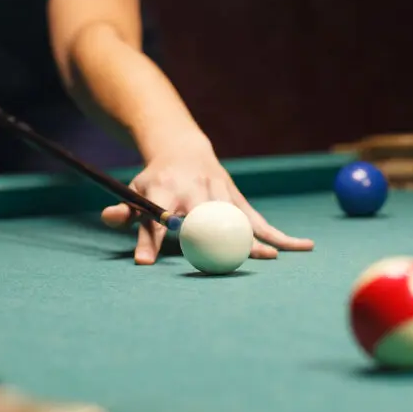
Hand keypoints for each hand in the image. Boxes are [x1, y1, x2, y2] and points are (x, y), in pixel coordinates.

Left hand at [101, 142, 313, 263]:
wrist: (182, 150)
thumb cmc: (156, 181)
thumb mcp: (137, 193)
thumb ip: (127, 213)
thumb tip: (109, 219)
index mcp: (165, 189)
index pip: (158, 217)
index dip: (152, 237)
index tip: (147, 260)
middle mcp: (196, 190)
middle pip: (208, 218)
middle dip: (217, 237)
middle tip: (228, 257)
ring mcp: (220, 193)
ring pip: (240, 219)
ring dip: (257, 239)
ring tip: (273, 256)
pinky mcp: (237, 199)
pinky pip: (260, 220)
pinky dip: (280, 234)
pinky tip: (303, 245)